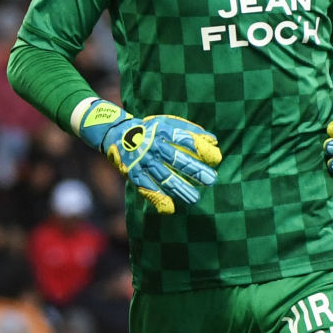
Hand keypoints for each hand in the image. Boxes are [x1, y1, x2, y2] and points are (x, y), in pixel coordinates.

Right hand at [75, 101, 221, 213]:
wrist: (116, 133)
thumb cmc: (149, 129)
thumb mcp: (167, 124)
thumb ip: (191, 131)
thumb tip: (214, 141)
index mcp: (161, 130)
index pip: (183, 139)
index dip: (199, 148)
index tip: (216, 159)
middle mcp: (152, 145)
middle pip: (175, 158)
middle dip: (193, 170)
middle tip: (211, 180)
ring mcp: (142, 160)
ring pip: (162, 175)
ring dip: (179, 188)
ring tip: (194, 199)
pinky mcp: (133, 173)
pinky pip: (146, 187)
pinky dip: (157, 198)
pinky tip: (169, 208)